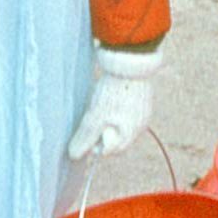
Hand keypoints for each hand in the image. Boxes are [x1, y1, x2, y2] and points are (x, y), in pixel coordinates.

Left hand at [67, 46, 160, 160]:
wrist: (130, 62)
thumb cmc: (113, 92)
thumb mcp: (95, 117)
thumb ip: (85, 137)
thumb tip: (74, 155)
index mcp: (131, 133)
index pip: (110, 150)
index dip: (94, 144)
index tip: (85, 130)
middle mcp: (141, 124)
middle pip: (116, 136)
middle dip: (101, 130)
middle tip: (92, 115)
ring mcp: (143, 110)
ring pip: (120, 122)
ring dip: (107, 118)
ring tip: (99, 103)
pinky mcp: (142, 97)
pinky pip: (126, 110)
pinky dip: (115, 107)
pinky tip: (108, 95)